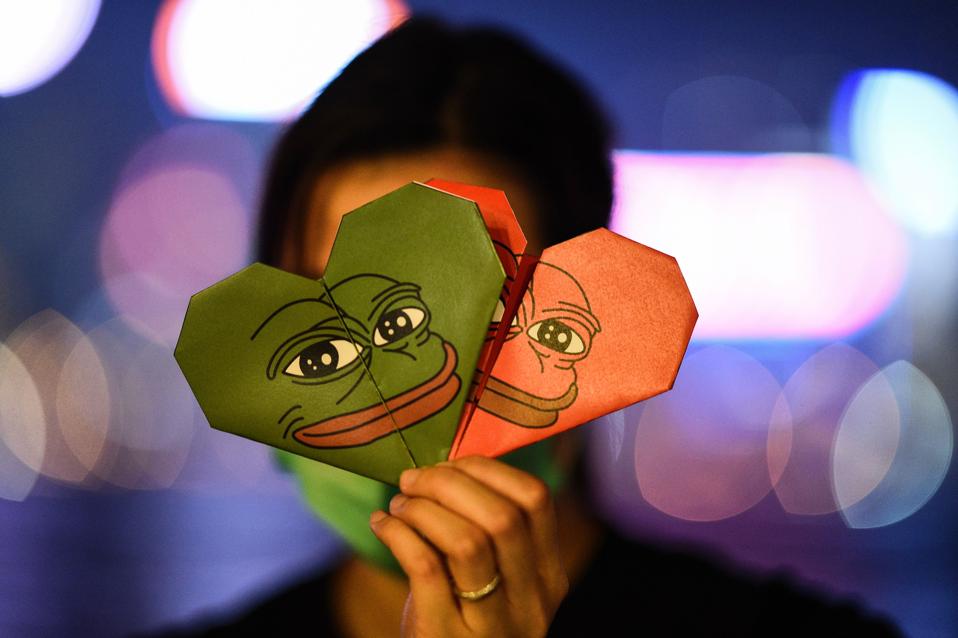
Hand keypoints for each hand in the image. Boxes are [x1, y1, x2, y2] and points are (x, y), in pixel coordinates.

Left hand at [369, 455, 568, 636]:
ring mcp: (490, 626)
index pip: (536, 500)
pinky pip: (425, 566)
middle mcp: (530, 603)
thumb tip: (447, 465)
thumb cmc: (462, 621)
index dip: (488, 470)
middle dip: (449, 483)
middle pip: (501, 516)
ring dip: (422, 509)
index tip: (450, 466)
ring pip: (467, 540)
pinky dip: (397, 534)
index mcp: (548, 577)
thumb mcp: (496, 584)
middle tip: (412, 480)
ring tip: (398, 506)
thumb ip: (489, 532)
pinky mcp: (444, 637)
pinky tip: (382, 525)